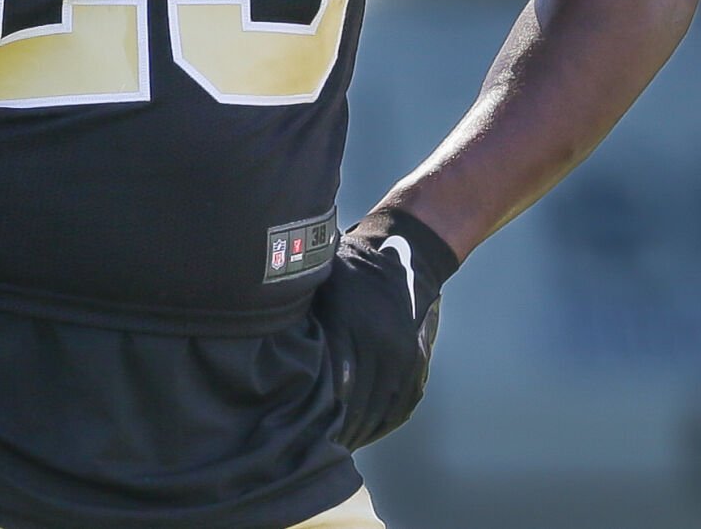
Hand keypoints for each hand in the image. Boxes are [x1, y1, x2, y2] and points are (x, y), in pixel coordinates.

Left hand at [313, 206, 458, 449]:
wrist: (401, 252)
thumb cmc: (345, 269)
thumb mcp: (319, 284)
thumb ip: (305, 322)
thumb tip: (283, 359)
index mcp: (353, 323)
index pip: (336, 383)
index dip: (323, 412)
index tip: (307, 432)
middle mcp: (383, 342)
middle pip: (360, 401)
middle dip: (340, 429)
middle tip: (320, 449)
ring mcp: (405, 354)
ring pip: (382, 407)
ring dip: (362, 431)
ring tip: (340, 448)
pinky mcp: (418, 361)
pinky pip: (402, 403)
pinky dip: (385, 423)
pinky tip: (366, 434)